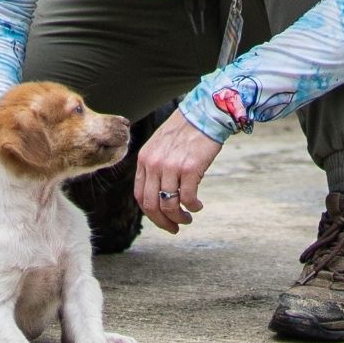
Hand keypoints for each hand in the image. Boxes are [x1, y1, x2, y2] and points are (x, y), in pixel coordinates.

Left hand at [133, 108, 220, 234]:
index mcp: (144, 159)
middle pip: (151, 205)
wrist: (203, 114)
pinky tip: (198, 206)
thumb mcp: (159, 145)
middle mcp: (154, 164)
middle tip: (174, 228)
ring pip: (169, 205)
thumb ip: (154, 166)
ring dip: (179, 218)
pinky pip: (188, 198)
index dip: (150, 214)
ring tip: (188, 218)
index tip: (161, 220)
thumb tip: (156, 194)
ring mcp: (170, 167)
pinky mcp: (189, 168)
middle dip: (163, 222)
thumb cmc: (184, 130)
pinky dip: (193, 207)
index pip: (140, 196)